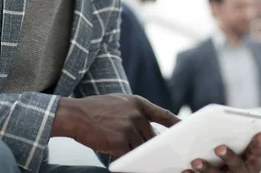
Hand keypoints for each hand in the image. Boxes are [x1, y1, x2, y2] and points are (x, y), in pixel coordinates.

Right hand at [51, 94, 179, 157]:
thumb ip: (134, 113)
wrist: (75, 115)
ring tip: (121, 146)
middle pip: (151, 137)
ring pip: (140, 148)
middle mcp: (136, 115)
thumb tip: (146, 129)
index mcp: (137, 103)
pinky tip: (115, 152)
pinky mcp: (120, 143)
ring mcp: (129, 129)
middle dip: (148, 144)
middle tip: (147, 149)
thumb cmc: (94, 109)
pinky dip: (124, 157)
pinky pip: (129, 155)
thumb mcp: (118, 103)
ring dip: (134, 151)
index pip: (163, 114)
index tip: (185, 129)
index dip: (176, 123)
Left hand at [183, 132, 260, 172]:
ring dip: (206, 168)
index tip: (258, 133)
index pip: (256, 152)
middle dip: (228, 156)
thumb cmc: (236, 161)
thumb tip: (240, 122)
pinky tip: (184, 170)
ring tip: (195, 161)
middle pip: (236, 166)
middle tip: (219, 147)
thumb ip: (242, 139)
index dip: (257, 144)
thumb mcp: (244, 153)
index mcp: (252, 164)